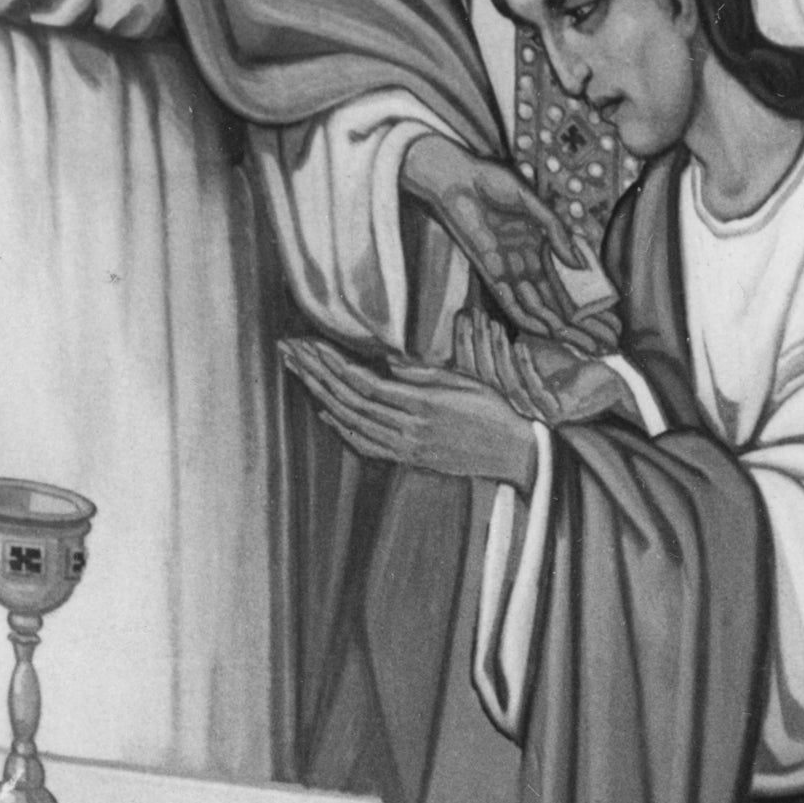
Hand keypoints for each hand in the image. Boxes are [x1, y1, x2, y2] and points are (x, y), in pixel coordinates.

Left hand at [284, 339, 539, 486]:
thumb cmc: (494, 409)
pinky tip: (326, 411)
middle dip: (315, 372)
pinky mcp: (410, 459)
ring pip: (352, 420)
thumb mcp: (463, 381)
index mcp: (422, 404)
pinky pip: (368, 445)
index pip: (364, 381)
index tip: (308, 343)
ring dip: (320, 394)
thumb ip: (422, 373)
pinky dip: (343, 429)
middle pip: (349, 399)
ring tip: (297, 371)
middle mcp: (409, 428)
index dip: (332, 362)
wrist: (515, 452)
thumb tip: (385, 360)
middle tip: (288, 350)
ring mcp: (407, 447)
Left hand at [399, 132, 585, 332]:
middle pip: (555, 297)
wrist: (454, 178)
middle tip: (604, 337)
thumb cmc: (490, 181)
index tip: (609, 314)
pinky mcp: (490, 274)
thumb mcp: (531, 201)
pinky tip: (548, 331)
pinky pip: (511, 304)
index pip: (567, 276)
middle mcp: (526, 260)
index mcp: (539, 242)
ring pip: (536, 305)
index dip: (586, 295)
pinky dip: (528, 318)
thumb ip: (554, 230)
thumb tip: (579, 262)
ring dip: (556, 323)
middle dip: (577, 318)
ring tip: (580, 339)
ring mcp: (509, 269)